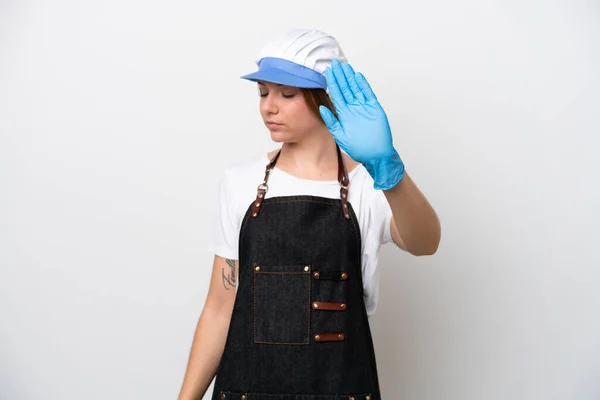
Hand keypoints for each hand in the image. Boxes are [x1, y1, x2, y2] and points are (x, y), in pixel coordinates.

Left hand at [319, 58, 404, 189]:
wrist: (375, 154)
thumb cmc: (358, 148)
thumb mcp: (340, 135)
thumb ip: (331, 121)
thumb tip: (321, 108)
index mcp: (344, 114)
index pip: (336, 94)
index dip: (332, 82)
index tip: (327, 72)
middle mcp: (353, 108)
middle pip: (345, 88)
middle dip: (340, 76)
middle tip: (334, 63)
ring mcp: (364, 107)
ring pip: (355, 88)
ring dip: (350, 77)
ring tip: (344, 66)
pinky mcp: (374, 108)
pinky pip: (368, 94)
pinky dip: (363, 85)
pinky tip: (358, 76)